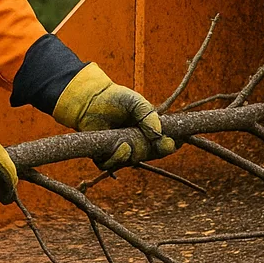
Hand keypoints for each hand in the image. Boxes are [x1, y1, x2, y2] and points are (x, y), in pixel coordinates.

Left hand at [52, 62, 175, 169]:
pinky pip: (111, 164)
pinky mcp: (103, 155)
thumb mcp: (137, 103)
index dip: (169, 145)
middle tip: (148, 142)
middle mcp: (135, 142)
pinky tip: (118, 147)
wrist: (90, 99)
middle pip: (149, 154)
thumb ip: (149, 116)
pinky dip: (115, 158)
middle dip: (150, 150)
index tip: (173, 142)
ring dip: (132, 155)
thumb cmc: (116, 98)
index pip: (162, 144)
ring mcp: (120, 150)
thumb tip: (160, 135)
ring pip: (131, 161)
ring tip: (126, 144)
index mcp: (147, 131)